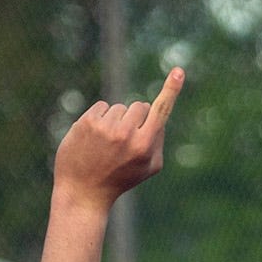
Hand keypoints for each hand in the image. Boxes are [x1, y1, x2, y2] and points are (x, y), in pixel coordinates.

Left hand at [52, 68, 183, 212]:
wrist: (83, 191)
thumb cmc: (120, 179)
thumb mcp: (149, 168)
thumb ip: (158, 140)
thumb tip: (158, 116)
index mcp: (145, 146)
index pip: (161, 111)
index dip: (171, 90)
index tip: (179, 70)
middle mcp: (126, 134)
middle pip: (140, 106)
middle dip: (135, 118)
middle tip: (124, 142)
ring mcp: (105, 127)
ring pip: (119, 107)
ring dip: (115, 120)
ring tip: (106, 144)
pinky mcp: (87, 122)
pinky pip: (101, 107)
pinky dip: (100, 118)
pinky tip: (94, 138)